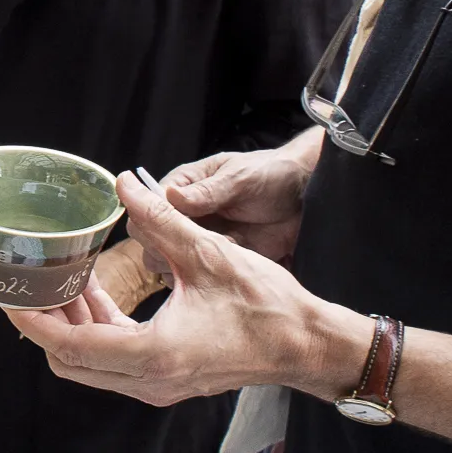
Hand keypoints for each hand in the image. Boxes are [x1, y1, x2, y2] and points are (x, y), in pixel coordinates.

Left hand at [6, 169, 359, 406]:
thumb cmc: (267, 306)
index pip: (73, 347)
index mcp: (157, 353)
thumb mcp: (210, 255)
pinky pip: (116, 361)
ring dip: (73, 327)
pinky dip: (99, 331)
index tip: (10, 300)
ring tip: (65, 282)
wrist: (306, 345)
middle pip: (73, 362)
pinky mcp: (168, 379)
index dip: (35, 323)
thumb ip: (161, 221)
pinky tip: (99, 294)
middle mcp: (152, 380)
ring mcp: (159, 385)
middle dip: (47, 324)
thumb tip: (124, 186)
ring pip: (92, 365)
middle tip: (32, 286)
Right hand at [162, 146, 311, 262]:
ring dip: (187, 264)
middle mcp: (185, 215)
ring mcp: (200, 239)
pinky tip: (229, 266)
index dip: (153, 220)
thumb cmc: (269, 175)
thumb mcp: (240, 178)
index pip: (149, 206)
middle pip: (152, 238)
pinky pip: (196, 276)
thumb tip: (171, 196)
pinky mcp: (217, 259)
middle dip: (168, 248)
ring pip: (170, 261)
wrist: (302, 197)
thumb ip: (207, 191)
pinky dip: (207, 277)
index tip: (171, 229)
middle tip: (198, 247)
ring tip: (219, 254)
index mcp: (183, 186)